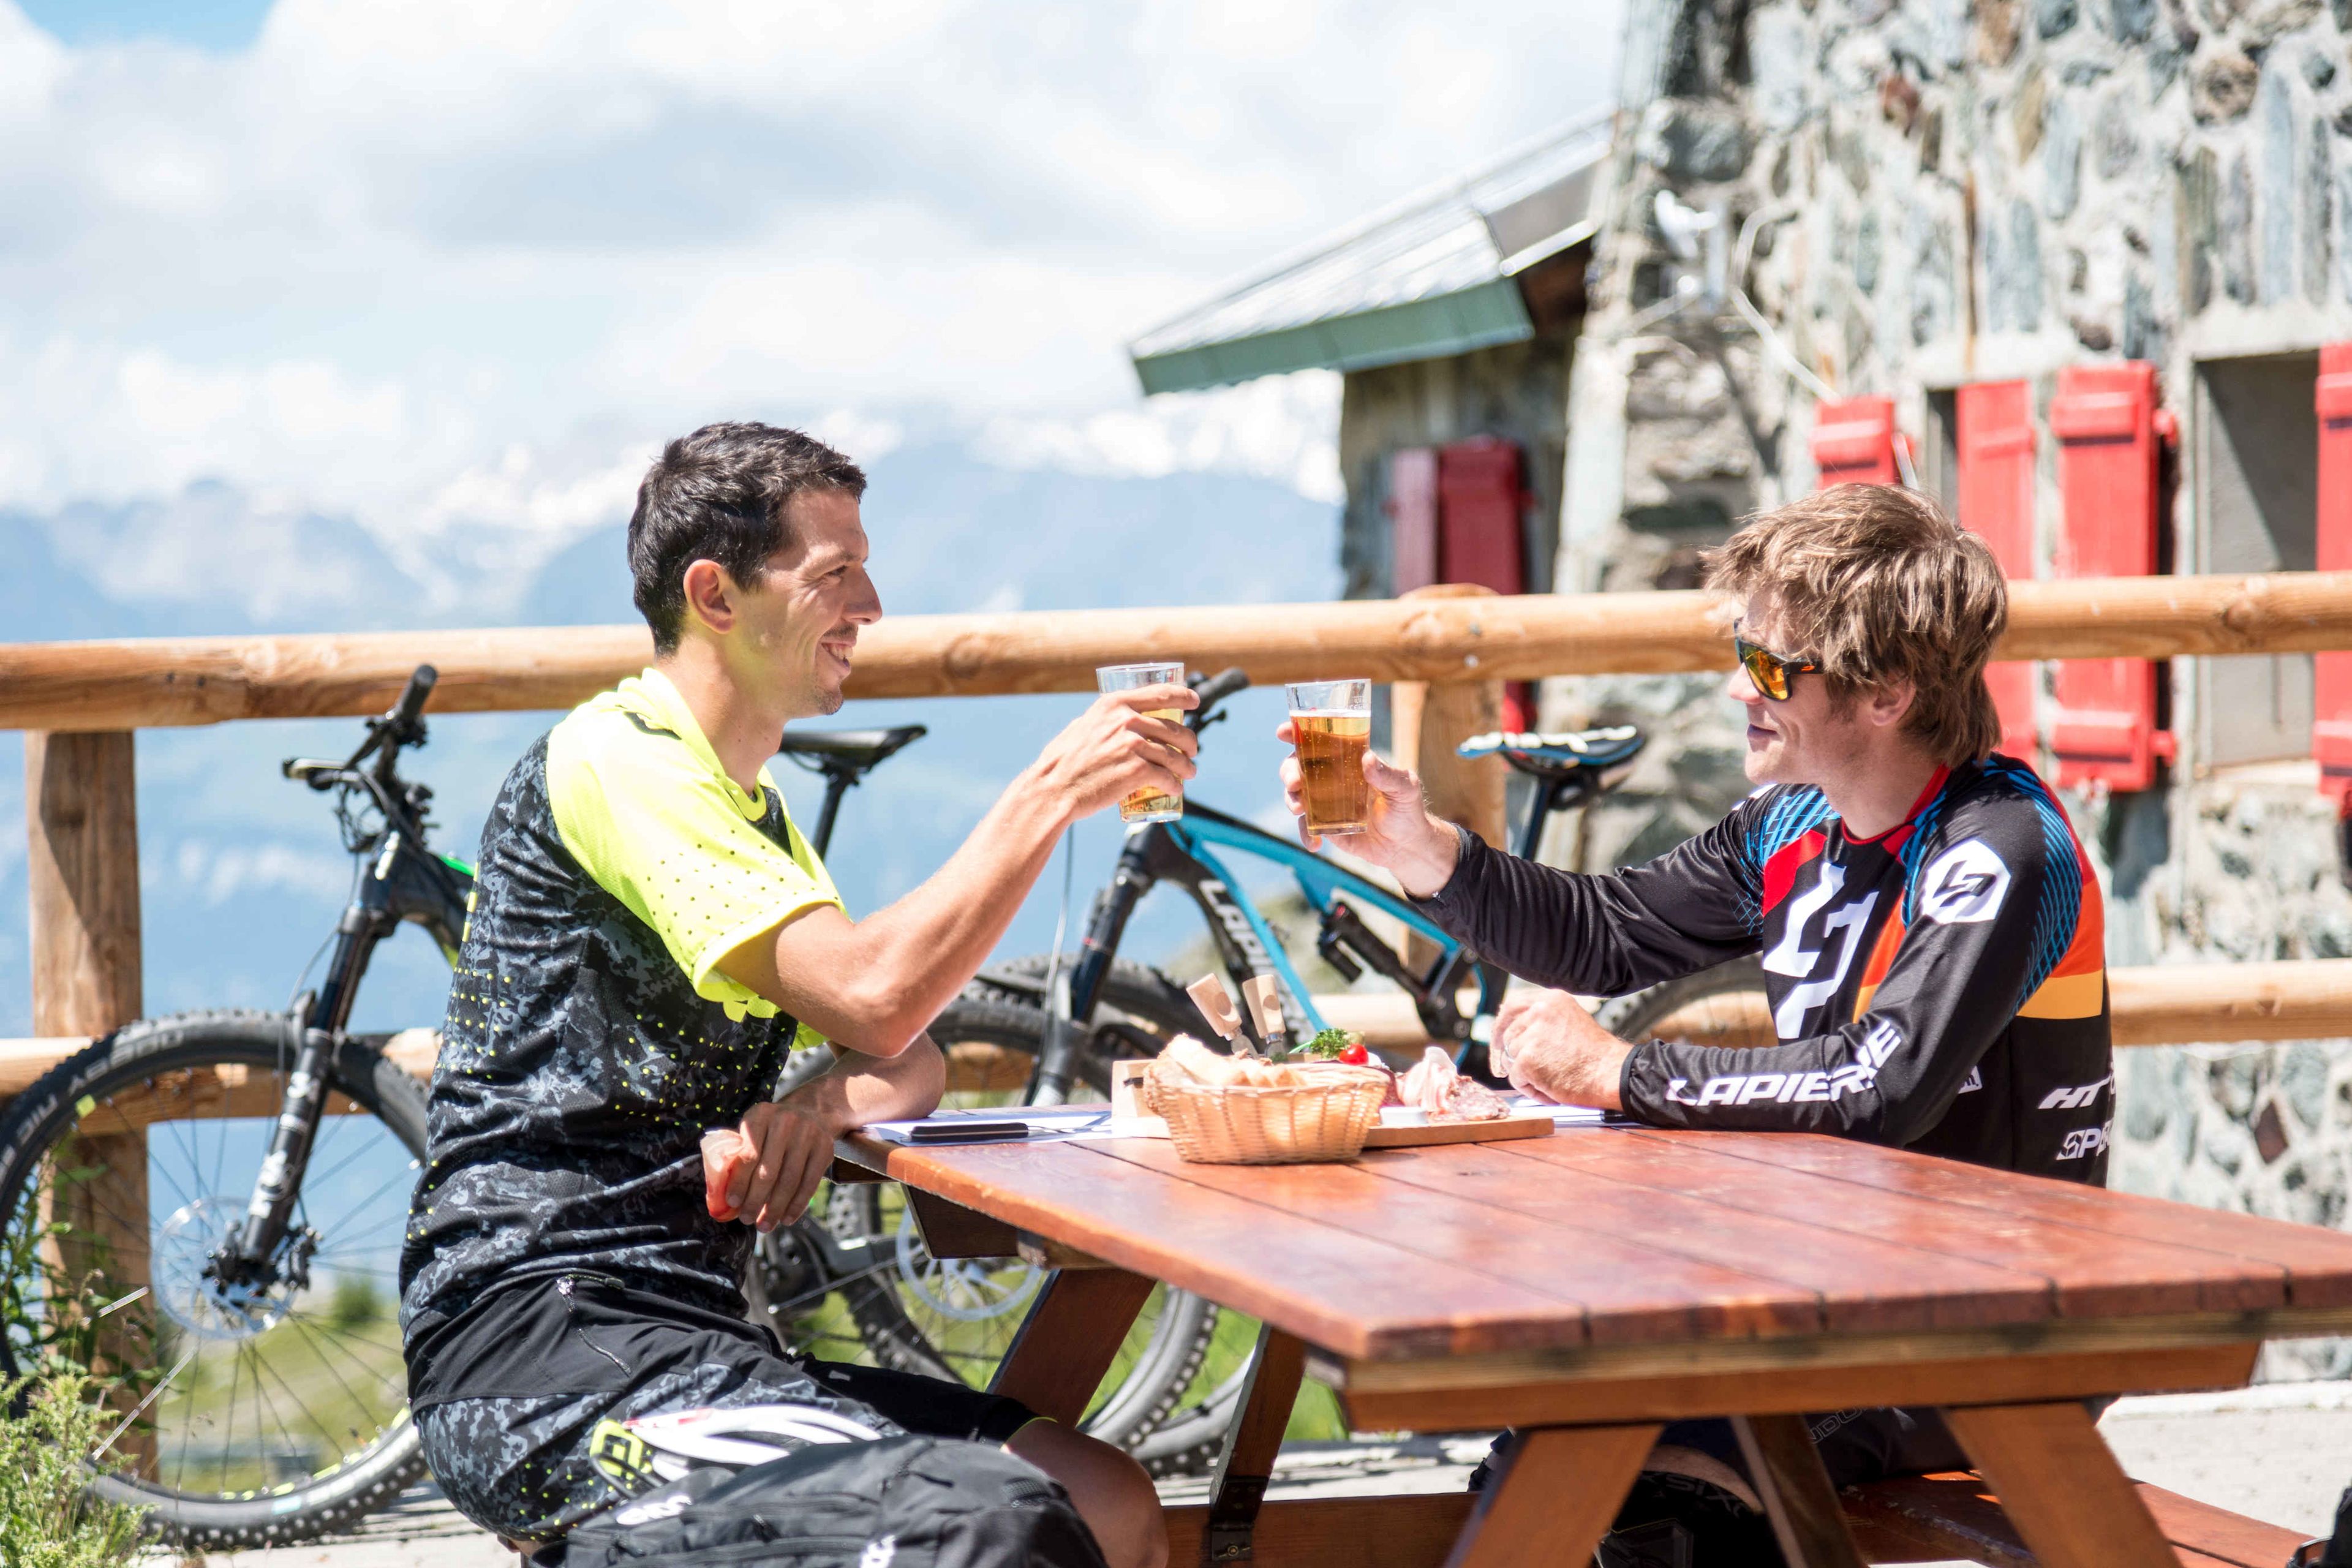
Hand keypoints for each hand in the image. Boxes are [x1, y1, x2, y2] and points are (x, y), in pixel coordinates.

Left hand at [718, 1100, 838, 1230]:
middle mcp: (786, 1121)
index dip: (739, 1182)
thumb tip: (723, 1199)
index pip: (748, 1154)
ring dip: (775, 1208)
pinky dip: (797, 1205)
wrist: (810, 1113)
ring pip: (790, 1180)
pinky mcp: (825, 1148)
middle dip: (756, 1200)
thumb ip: (738, 1156)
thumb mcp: (752, 1131)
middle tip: (747, 1219)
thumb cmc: (770, 1131)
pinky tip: (786, 1218)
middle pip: (769, 1170)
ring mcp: (809, 1133)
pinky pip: (810, 1183)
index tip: (732, 1203)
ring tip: (765, 1225)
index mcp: (760, 1115)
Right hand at [1032, 684, 1199, 822]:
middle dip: (1189, 741)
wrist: (1053, 789)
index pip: (1161, 693)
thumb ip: (1105, 720)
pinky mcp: (1138, 771)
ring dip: (1187, 767)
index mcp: (1115, 703)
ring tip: (1189, 773)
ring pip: (1174, 756)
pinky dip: (1175, 786)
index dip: (1184, 696)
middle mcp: (1127, 720)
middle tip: (1191, 750)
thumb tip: (1119, 719)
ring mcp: (1134, 745)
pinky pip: (1167, 778)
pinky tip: (1175, 789)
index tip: (1195, 701)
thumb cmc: (1063, 761)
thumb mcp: (1082, 726)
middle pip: (1174, 728)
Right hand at [1275, 720, 1459, 897]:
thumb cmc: (1407, 809)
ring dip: (1291, 799)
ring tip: (1299, 809)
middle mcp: (1332, 777)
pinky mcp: (1325, 825)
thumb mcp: (1405, 788)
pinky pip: (1306, 826)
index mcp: (1350, 760)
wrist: (1406, 846)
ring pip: (1296, 794)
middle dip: (1289, 770)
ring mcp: (1326, 801)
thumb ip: (1388, 775)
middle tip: (1295, 782)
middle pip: (1299, 765)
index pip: (1321, 740)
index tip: (1283, 732)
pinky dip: (1305, 834)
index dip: (1299, 733)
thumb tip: (1367, 759)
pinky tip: (1315, 844)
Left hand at [1490, 987, 1629, 1109]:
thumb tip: (1515, 1029)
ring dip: (1526, 1073)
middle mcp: (1539, 1012)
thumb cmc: (1596, 1055)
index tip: (1497, 1039)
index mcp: (1551, 1000)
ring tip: (1553, 1077)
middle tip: (1524, 1069)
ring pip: (1511, 1059)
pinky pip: (1516, 1079)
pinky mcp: (1527, 1060)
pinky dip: (1530, 1088)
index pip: (1512, 1006)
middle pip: (1508, 1035)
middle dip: (1512, 1055)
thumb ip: (1544, 1020)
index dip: (1502, 1024)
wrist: (1611, 1073)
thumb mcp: (1570, 1021)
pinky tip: (1551, 1088)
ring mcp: (1531, 1036)